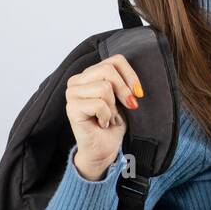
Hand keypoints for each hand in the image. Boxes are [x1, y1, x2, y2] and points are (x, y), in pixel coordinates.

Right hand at [65, 53, 143, 179]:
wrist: (104, 149)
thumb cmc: (113, 123)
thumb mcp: (123, 98)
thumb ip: (123, 82)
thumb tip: (134, 82)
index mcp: (89, 74)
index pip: (115, 60)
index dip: (131, 75)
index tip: (138, 93)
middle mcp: (77, 80)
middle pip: (108, 69)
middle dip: (123, 91)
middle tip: (126, 107)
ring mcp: (71, 94)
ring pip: (104, 87)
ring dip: (113, 107)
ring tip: (108, 117)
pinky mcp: (71, 108)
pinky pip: (99, 104)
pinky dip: (107, 116)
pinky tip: (101, 123)